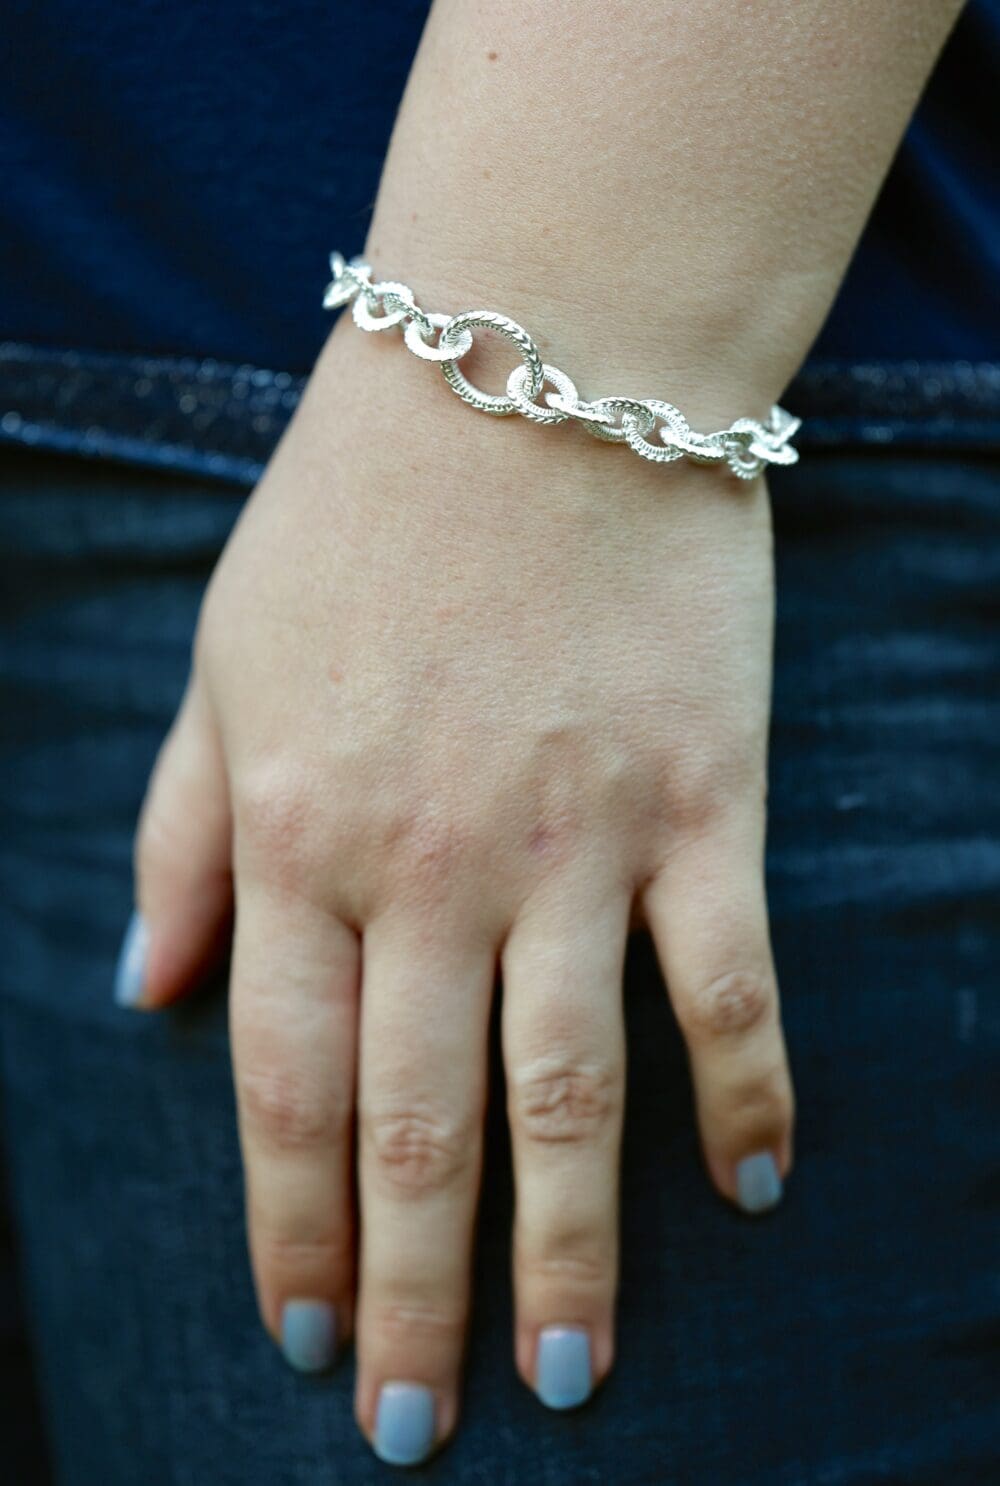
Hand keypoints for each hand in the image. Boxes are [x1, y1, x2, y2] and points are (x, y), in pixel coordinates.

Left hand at [126, 317, 793, 1464]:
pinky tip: (754, 1186)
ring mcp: (578, 841)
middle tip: (411, 1428)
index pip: (285, 1085)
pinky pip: (731, 980)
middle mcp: (432, 864)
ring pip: (570, 1091)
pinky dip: (749, 1092)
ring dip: (570, 1249)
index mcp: (299, 832)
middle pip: (417, 1127)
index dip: (287, 1228)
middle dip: (408, 1295)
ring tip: (569, 1374)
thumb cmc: (359, 514)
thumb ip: (180, 833)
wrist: (531, 368)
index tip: (295, 1335)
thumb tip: (146, 992)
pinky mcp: (703, 801)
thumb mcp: (222, 660)